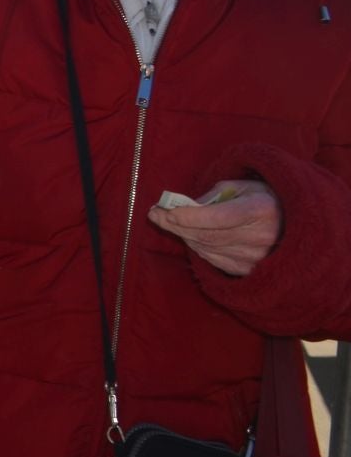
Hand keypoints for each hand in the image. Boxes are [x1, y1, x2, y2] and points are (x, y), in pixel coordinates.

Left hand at [147, 179, 282, 275]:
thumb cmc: (268, 200)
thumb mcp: (246, 186)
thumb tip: (189, 205)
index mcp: (261, 211)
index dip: (188, 216)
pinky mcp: (250, 270)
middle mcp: (260, 237)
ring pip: (208, 248)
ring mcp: (256, 258)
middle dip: (176, 225)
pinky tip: (188, 236)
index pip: (217, 217)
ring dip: (184, 236)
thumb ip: (217, 193)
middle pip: (207, 235)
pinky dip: (197, 247)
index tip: (164, 210)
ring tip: (168, 222)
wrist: (300, 228)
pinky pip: (214, 260)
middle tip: (155, 215)